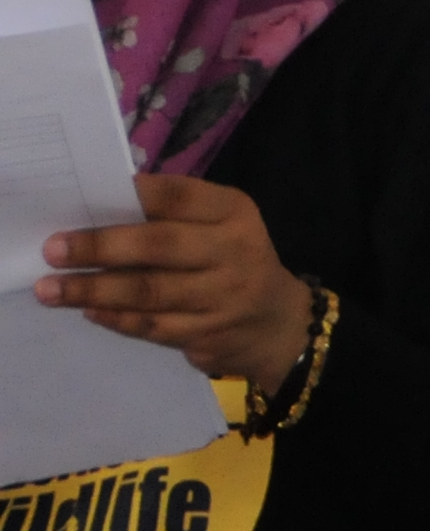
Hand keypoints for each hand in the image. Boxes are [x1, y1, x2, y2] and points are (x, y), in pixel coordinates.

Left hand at [42, 173, 315, 388]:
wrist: (276, 323)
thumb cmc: (231, 260)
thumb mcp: (219, 226)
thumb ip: (172, 216)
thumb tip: (96, 211)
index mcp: (234, 213)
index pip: (179, 197)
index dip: (132, 196)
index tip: (85, 197)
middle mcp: (235, 251)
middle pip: (159, 246)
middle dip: (101, 247)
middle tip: (53, 249)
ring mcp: (223, 297)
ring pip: (149, 292)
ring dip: (93, 290)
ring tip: (51, 289)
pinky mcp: (208, 334)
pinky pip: (151, 326)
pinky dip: (115, 318)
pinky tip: (88, 310)